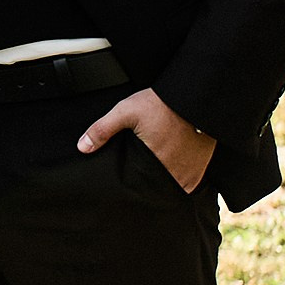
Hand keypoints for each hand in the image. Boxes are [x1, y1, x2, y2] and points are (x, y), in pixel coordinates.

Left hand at [78, 88, 216, 193]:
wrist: (194, 96)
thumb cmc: (161, 104)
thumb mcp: (126, 112)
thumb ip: (102, 130)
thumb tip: (82, 148)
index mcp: (154, 165)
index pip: (140, 187)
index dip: (134, 184)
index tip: (132, 177)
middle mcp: (174, 174)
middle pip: (157, 188)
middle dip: (149, 183)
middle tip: (144, 171)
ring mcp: (191, 171)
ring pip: (173, 186)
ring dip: (166, 181)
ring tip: (158, 168)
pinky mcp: (202, 166)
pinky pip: (189, 180)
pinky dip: (181, 175)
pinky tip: (174, 165)